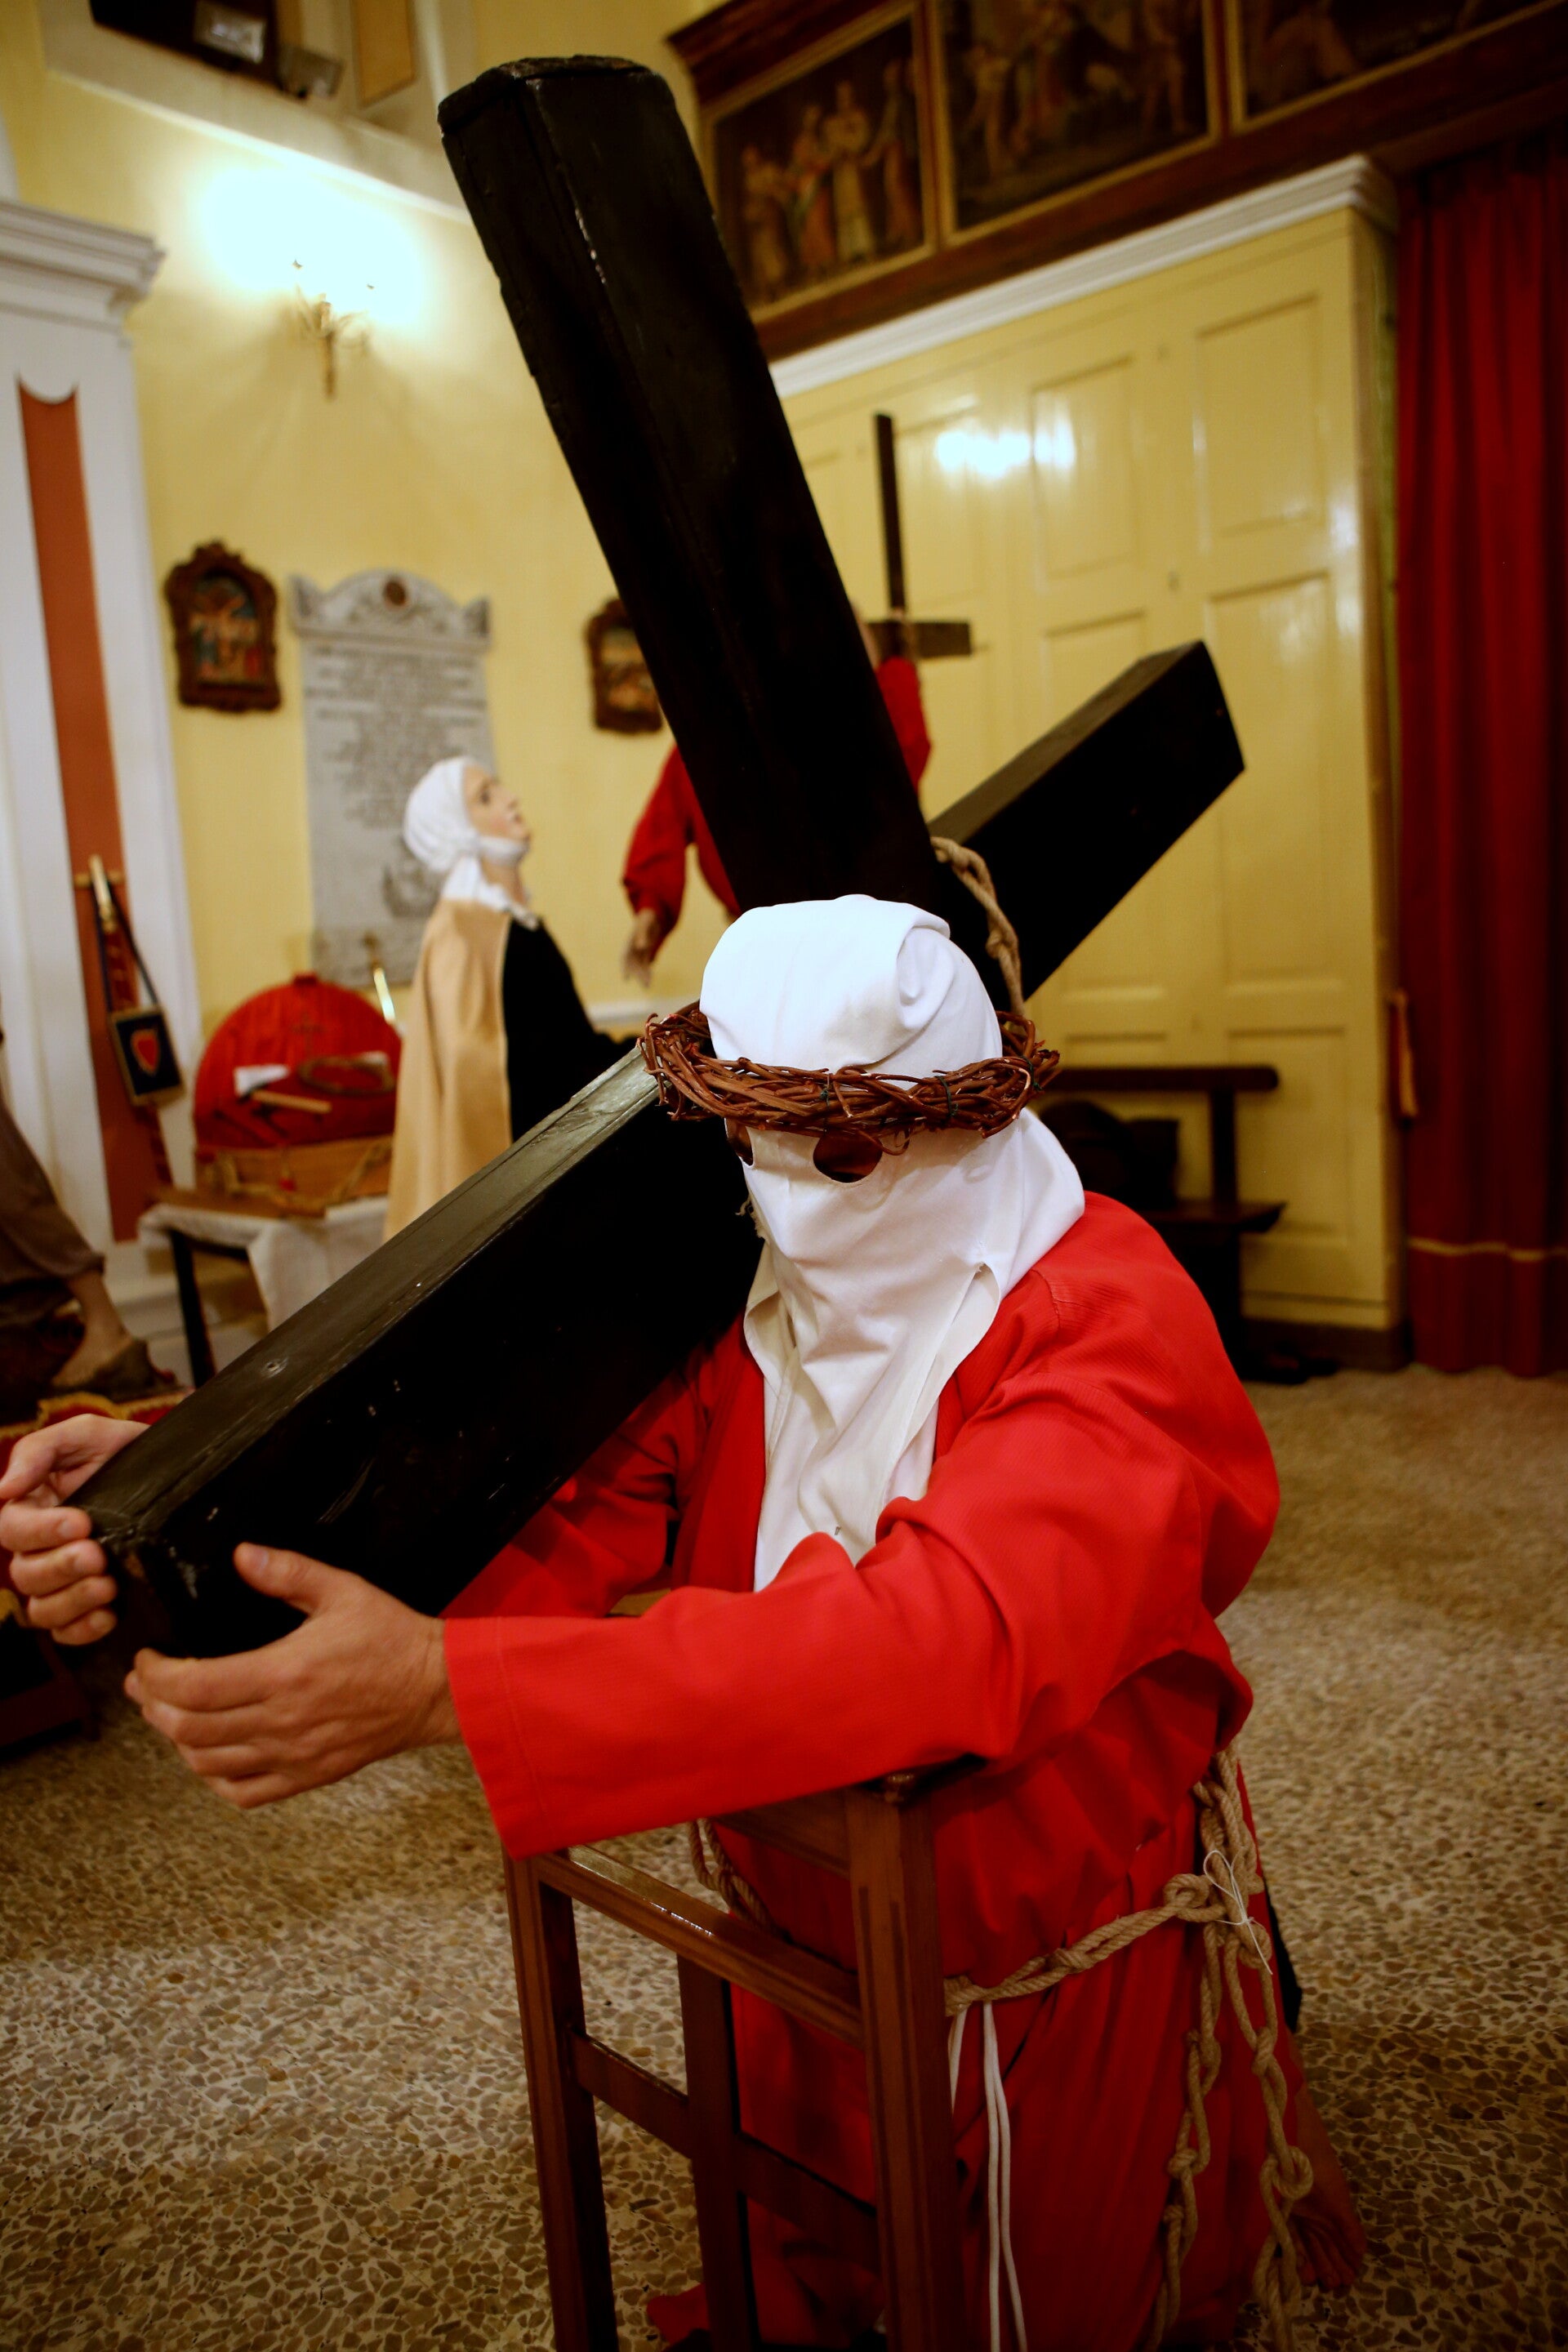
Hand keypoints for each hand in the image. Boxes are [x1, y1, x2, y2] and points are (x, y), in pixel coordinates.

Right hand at [0, 1413, 145, 1643]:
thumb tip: (3, 1489)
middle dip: (61, 1567)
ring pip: (42, 1608)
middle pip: (26, 1573)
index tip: (82, 1523)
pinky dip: (83, 1630)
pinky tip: (109, 1615)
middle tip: (97, 1556)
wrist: (177, 1470)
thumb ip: (40, 1451)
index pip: (12, 1529)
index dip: (41, 1531)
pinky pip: (67, 1632)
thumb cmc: (124, 1451)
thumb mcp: (87, 1435)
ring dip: (72, 1601)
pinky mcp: (88, 1603)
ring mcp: (63, 1580)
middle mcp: (39, 1549)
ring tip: (107, 1586)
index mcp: (30, 1508)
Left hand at [126, 1543, 458, 1808]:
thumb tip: (242, 1555)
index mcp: (283, 1673)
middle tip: (146, 1684)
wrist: (436, 1688)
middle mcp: (281, 1721)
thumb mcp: (342, 1590)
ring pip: (207, 1763)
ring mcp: (292, 1754)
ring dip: (178, 1740)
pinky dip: (214, 1778)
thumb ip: (287, 1572)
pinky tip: (210, 1754)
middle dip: (153, 1705)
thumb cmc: (392, 1639)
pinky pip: (243, 1793)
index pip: (192, 1686)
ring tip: (170, 1714)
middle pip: (188, 1728)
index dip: (156, 1674)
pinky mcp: (307, 1776)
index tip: (148, 1657)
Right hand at [621, 906, 663, 984]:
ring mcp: (639, 951)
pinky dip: (647, 971)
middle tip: (644, 985)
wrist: (653, 915)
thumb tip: (642, 947)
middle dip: (636, 975)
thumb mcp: (647, 923)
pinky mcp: (646, 952)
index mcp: (630, 941)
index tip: (625, 978)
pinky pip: (645, 963)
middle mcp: (633, 948)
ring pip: (639, 966)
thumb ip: (643, 934)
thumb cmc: (648, 918)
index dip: (624, 967)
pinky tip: (650, 978)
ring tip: (647, 986)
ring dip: (642, 975)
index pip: (625, 956)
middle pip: (632, 964)